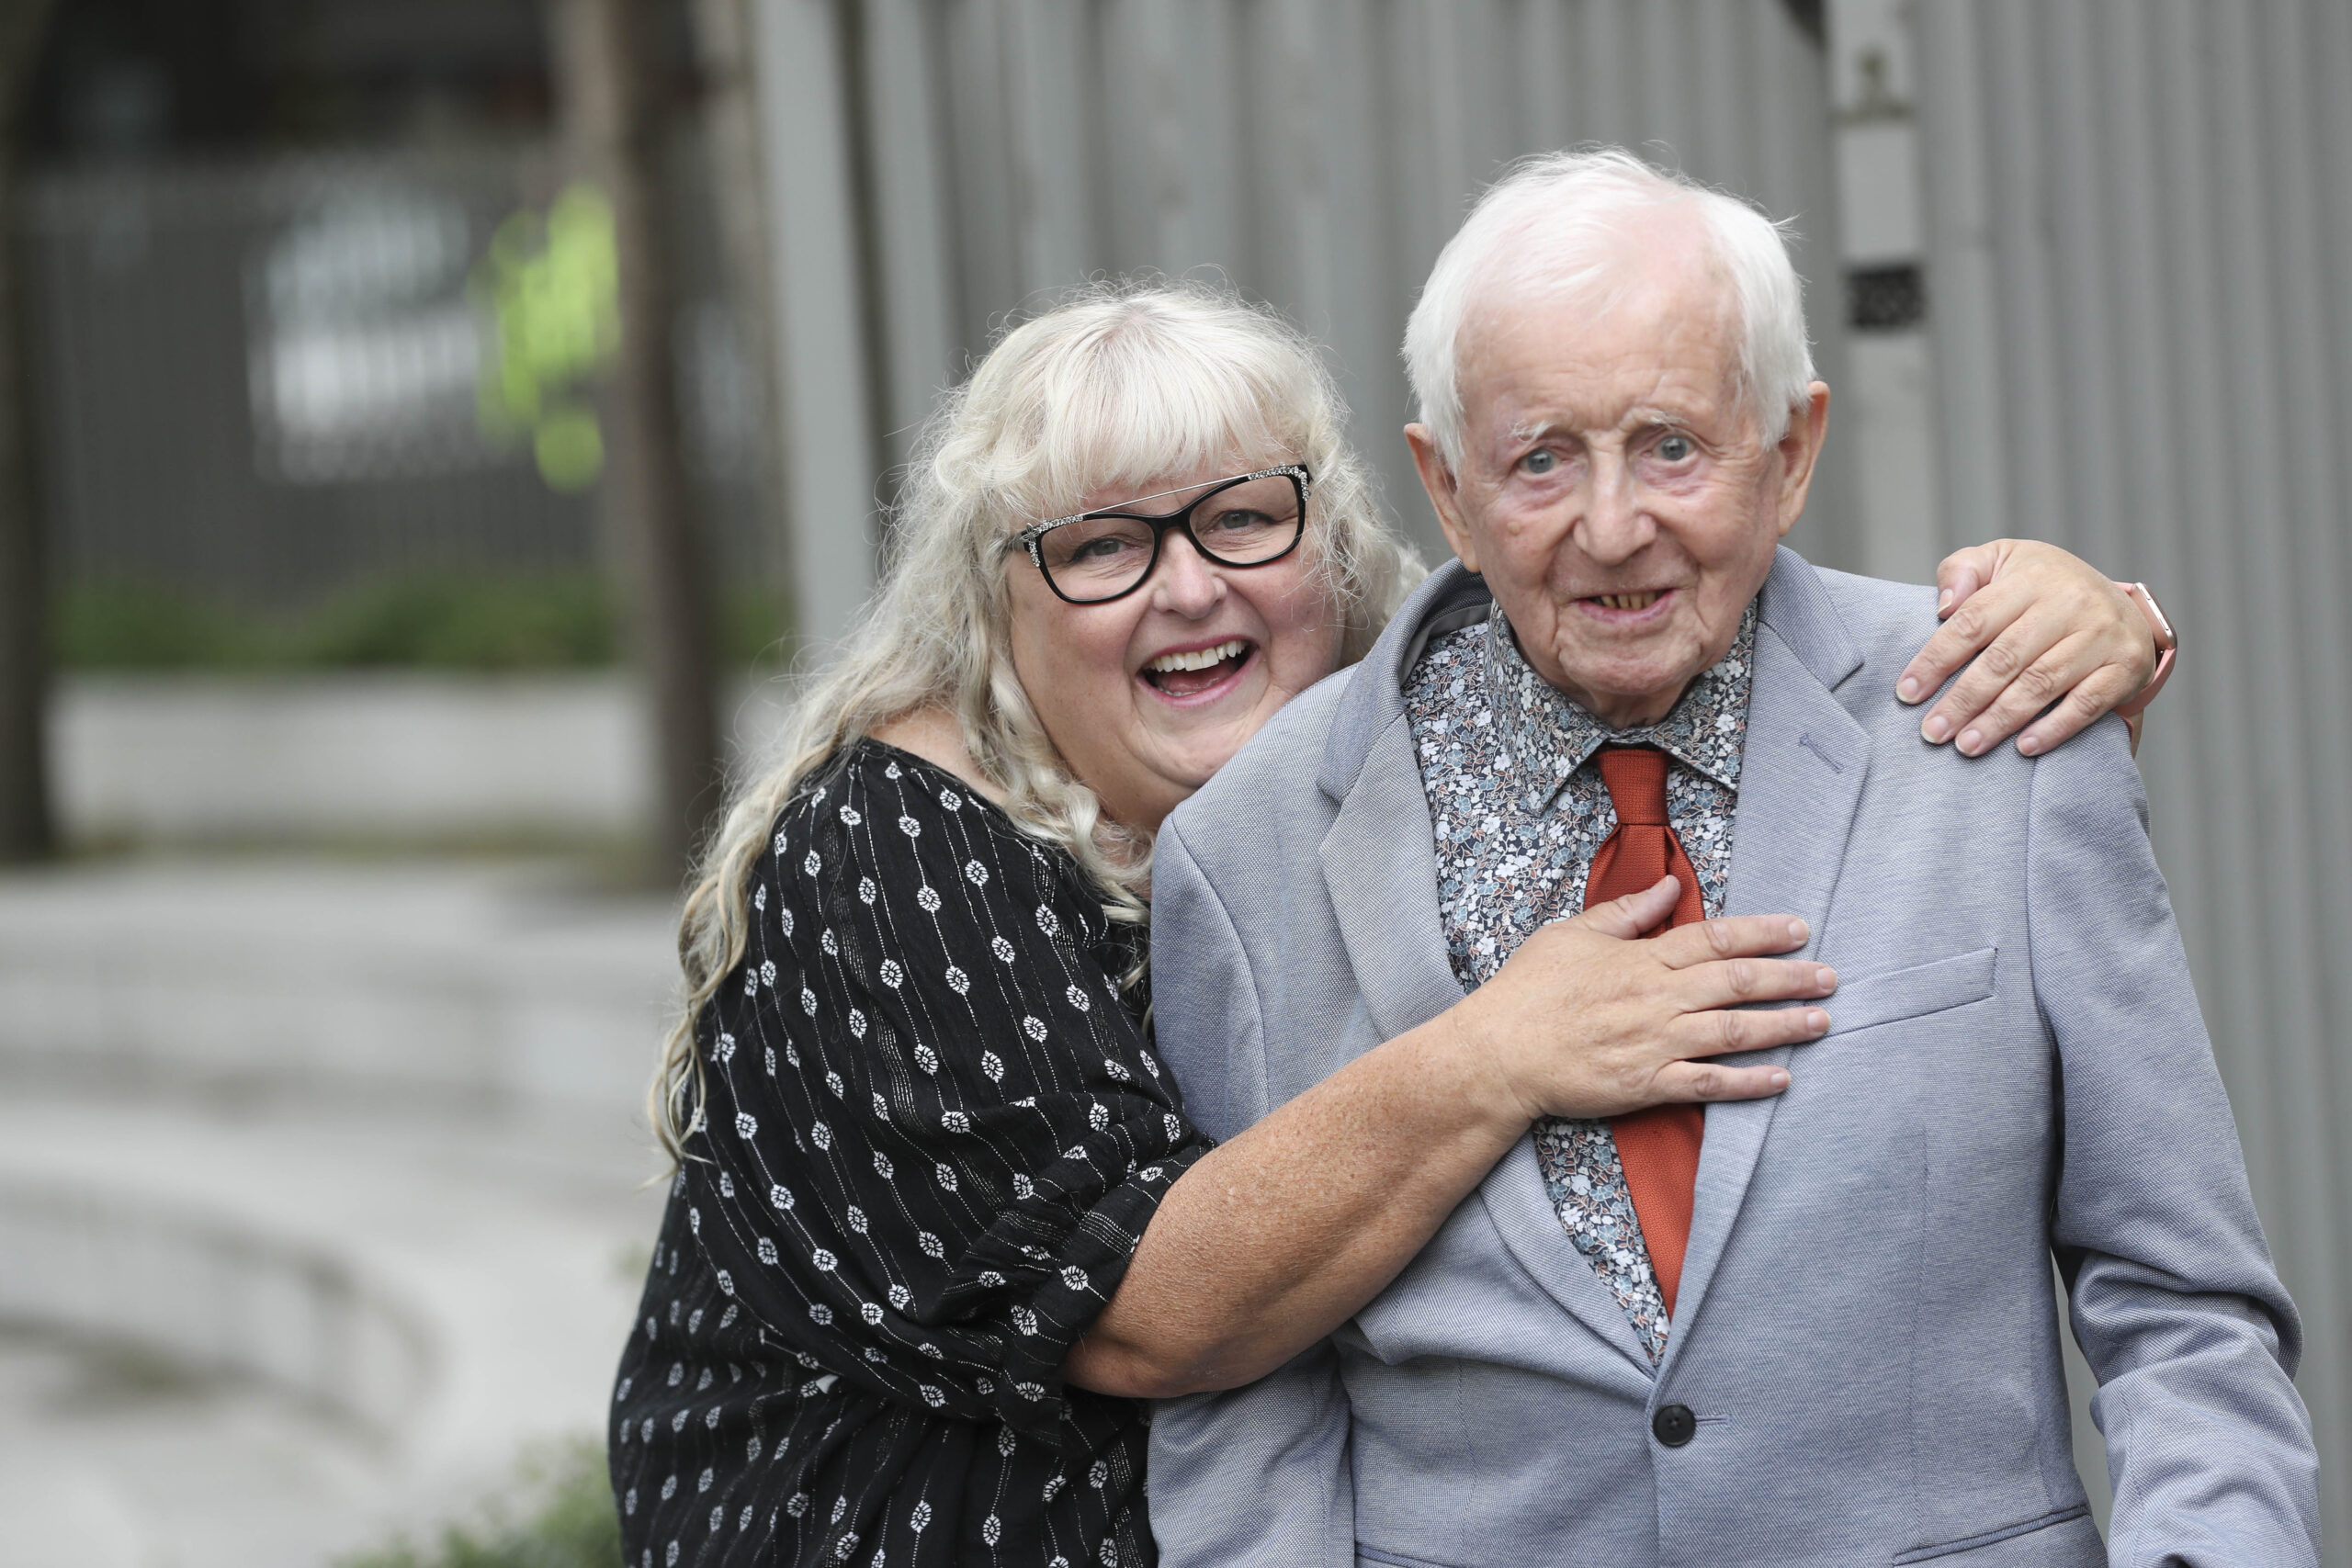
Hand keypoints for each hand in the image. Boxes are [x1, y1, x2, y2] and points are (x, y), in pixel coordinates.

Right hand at [1448, 878, 1835, 1122]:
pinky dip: (1749, 1082)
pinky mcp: (1647, 1085)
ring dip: (1784, 1026)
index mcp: (1640, 958)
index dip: (1762, 932)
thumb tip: (1669, 885)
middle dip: (1790, 977)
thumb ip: (1625, 912)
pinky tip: (1781, 1078)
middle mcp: (1657, 998)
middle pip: (1737, 982)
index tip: (1800, 928)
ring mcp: (1655, 1043)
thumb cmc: (1528, 991)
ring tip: (1821, 1022)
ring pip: (1734, 1031)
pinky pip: (1709, 1084)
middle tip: (1831, 977)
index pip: (1714, 938)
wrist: (1498, 1054)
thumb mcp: (1570, 934)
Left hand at [1896, 539, 2156, 756]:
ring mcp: (2102, 635)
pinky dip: (2054, 728)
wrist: (2123, 603)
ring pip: (2041, 684)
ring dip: (1999, 720)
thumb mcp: (2002, 561)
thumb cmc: (2045, 587)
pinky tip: (2024, 748)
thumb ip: (1963, 571)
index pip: (1973, 622)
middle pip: (2004, 659)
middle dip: (1963, 700)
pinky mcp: (2126, 666)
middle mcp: (2070, 603)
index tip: (1907, 693)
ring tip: (1967, 746)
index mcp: (2031, 577)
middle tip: (1933, 732)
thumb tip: (1942, 605)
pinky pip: (2087, 703)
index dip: (1936, 660)